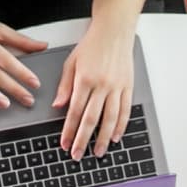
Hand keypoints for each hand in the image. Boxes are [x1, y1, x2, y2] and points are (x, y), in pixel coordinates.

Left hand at [55, 22, 134, 158]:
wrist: (114, 31)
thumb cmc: (91, 45)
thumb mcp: (71, 62)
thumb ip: (65, 86)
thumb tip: (58, 106)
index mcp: (85, 79)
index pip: (75, 111)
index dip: (69, 131)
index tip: (65, 143)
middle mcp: (102, 85)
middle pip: (91, 119)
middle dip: (83, 140)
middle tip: (78, 154)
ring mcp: (117, 87)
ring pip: (110, 119)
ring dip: (103, 138)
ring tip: (98, 151)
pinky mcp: (128, 86)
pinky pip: (125, 110)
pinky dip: (121, 126)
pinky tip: (115, 137)